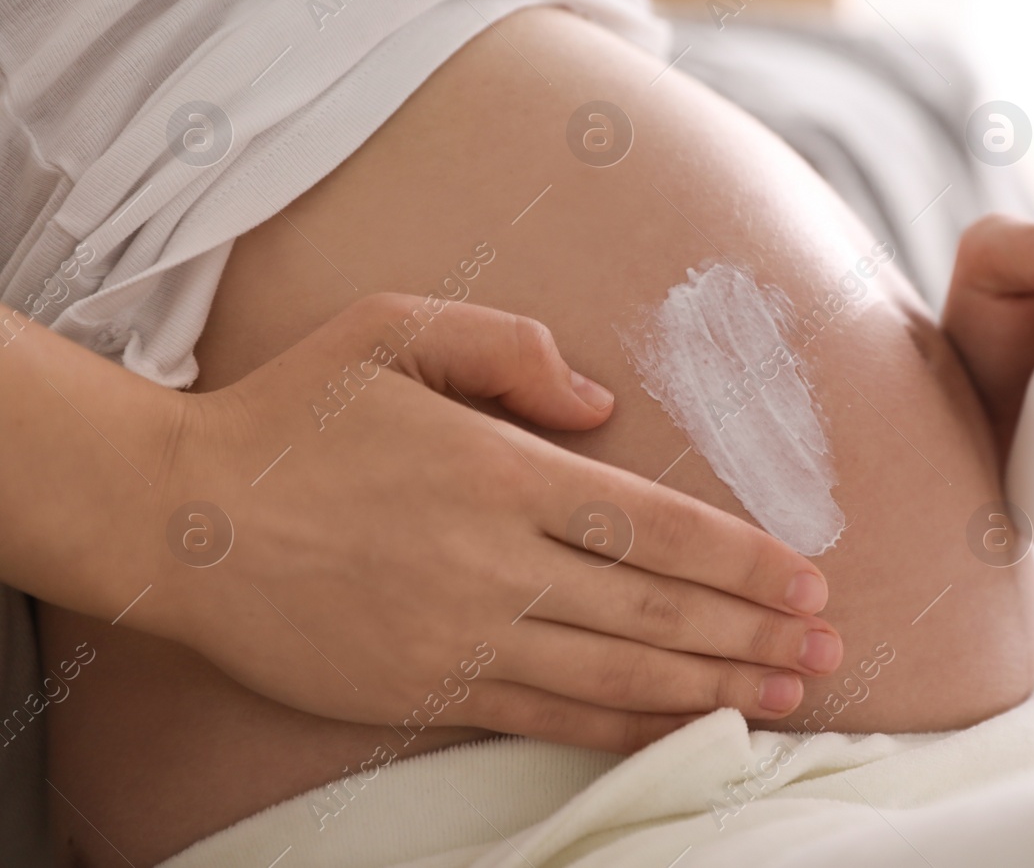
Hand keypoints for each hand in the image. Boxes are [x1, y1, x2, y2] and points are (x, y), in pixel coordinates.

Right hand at [121, 295, 840, 751]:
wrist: (180, 520)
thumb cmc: (291, 415)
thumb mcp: (392, 330)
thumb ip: (508, 347)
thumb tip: (601, 404)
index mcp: (498, 471)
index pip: (651, 525)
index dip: (739, 557)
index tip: (806, 576)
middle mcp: (492, 560)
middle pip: (653, 608)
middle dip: (753, 630)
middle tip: (829, 647)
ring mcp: (460, 632)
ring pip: (615, 672)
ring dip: (712, 686)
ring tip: (788, 696)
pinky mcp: (425, 686)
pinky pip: (546, 714)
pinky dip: (624, 726)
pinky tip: (683, 727)